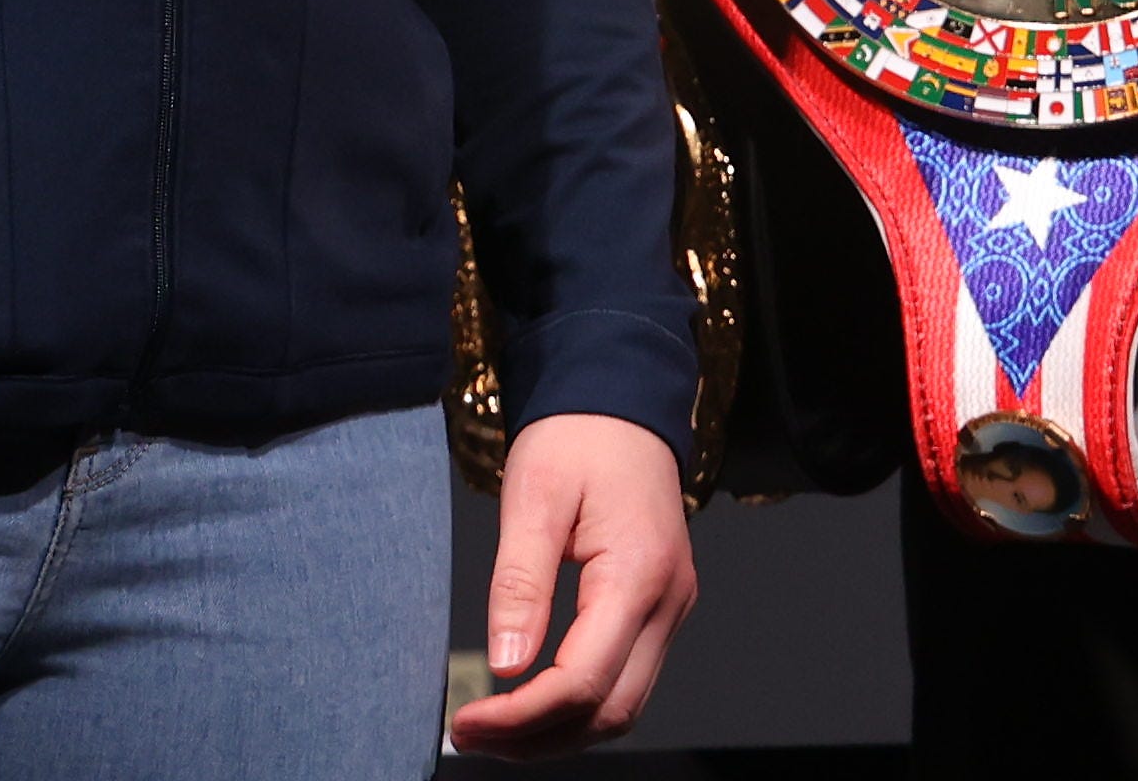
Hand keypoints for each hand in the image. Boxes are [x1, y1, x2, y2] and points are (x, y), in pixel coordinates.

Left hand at [444, 412, 694, 757]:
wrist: (623, 398)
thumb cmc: (579, 436)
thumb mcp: (534, 497)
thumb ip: (521, 583)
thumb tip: (505, 667)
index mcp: (639, 574)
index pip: (583, 681)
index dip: (521, 716)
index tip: (466, 719)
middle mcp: (669, 601)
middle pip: (610, 711)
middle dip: (538, 738)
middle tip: (471, 734)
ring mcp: (671, 607)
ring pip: (622, 706)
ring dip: (558, 731)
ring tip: (493, 728)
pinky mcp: (660, 607)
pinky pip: (625, 679)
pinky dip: (577, 705)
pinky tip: (530, 701)